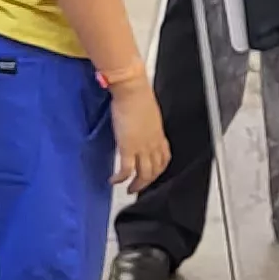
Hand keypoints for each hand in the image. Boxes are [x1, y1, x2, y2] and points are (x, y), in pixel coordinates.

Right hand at [104, 71, 167, 190]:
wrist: (132, 90)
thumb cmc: (137, 94)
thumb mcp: (146, 112)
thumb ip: (144, 123)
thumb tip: (138, 125)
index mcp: (158, 134)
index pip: (164, 158)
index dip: (159, 169)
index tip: (152, 174)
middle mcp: (153, 143)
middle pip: (155, 170)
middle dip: (148, 182)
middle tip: (139, 187)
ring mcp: (141, 147)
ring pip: (144, 174)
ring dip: (137, 185)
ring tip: (129, 189)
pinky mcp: (128, 148)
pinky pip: (126, 170)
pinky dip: (120, 179)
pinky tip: (114, 181)